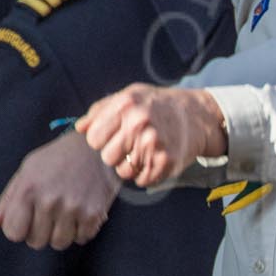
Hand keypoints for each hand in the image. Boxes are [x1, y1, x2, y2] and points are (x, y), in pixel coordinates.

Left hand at [0, 131, 118, 249]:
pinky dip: (80, 231)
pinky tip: (81, 215)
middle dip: (39, 233)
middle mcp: (49, 200)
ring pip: (59, 243)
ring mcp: (73, 208)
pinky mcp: (94, 213)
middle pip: (36, 241)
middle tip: (48, 217)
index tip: (27, 219)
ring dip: (60, 234)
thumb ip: (8, 199)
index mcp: (28, 189)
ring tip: (64, 217)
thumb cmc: (58, 158)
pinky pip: (81, 239)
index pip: (13, 232)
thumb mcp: (28, 170)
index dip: (19, 229)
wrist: (97, 146)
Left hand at [77, 84, 227, 187]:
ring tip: (143, 152)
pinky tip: (154, 160)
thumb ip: (101, 110)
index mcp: (125, 104)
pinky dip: (146, 175)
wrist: (196, 115)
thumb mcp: (129, 96)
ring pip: (123, 171)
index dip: (102, 139)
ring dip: (130, 166)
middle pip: (107, 157)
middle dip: (115, 154)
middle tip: (130, 145)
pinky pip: (142, 180)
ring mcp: (154, 143)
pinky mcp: (167, 161)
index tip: (114, 136)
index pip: (93, 138)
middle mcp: (138, 122)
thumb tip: (79, 128)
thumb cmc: (157, 105)